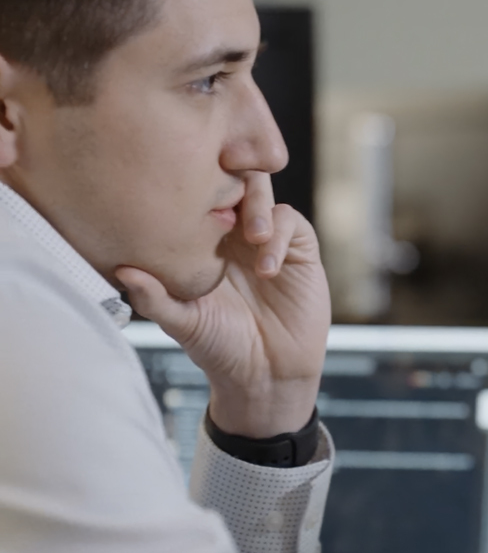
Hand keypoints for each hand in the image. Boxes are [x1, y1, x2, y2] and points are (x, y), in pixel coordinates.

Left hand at [116, 172, 331, 437]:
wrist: (266, 373)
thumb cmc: (219, 347)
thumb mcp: (182, 322)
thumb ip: (154, 297)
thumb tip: (122, 270)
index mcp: (203, 240)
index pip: (197, 193)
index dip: (192, 181)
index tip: (179, 189)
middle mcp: (235, 232)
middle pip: (233, 178)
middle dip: (231, 180)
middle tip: (226, 204)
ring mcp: (269, 238)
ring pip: (264, 193)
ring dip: (258, 207)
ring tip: (253, 236)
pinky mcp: (300, 250)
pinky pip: (291, 224)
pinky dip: (279, 238)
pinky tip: (268, 268)